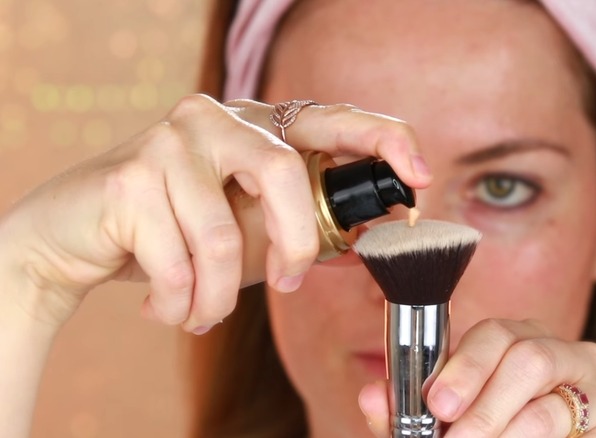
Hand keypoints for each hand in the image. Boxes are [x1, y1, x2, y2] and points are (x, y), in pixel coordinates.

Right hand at [0, 95, 431, 331]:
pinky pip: (177, 261)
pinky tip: (169, 305)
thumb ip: (303, 225)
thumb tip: (368, 236)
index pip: (331, 117)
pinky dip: (181, 303)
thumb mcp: (254, 230)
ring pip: (220, 236)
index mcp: (256, 124)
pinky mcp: (129, 176)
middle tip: (285, 287)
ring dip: (217, 296)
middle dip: (292, 247)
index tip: (419, 177)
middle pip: (281, 174)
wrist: (79, 236)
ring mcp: (170, 140)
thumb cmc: (180, 233)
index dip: (382, 139)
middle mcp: (216, 118)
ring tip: (204, 311)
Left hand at [359, 319, 595, 436]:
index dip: (463, 367)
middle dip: (484, 407)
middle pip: (526, 357)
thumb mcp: (448, 425)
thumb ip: (410, 413)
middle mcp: (562, 349)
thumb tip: (370, 396)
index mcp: (520, 341)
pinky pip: (573, 428)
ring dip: (505, 432)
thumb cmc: (496, 435)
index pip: (494, 334)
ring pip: (550, 401)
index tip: (437, 405)